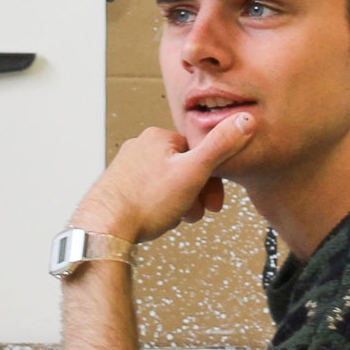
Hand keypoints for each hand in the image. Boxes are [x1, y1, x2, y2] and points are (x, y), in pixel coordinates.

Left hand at [75, 114, 254, 243]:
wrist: (103, 229)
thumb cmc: (145, 203)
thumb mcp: (193, 173)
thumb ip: (220, 146)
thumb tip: (246, 120)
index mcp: (158, 136)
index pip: (200, 152)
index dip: (213, 180)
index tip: (214, 204)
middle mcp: (140, 146)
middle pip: (184, 168)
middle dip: (195, 194)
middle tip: (195, 214)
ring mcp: (127, 166)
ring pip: (167, 182)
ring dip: (179, 202)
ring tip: (175, 219)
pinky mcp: (118, 185)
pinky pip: (150, 192)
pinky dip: (159, 206)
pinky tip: (157, 220)